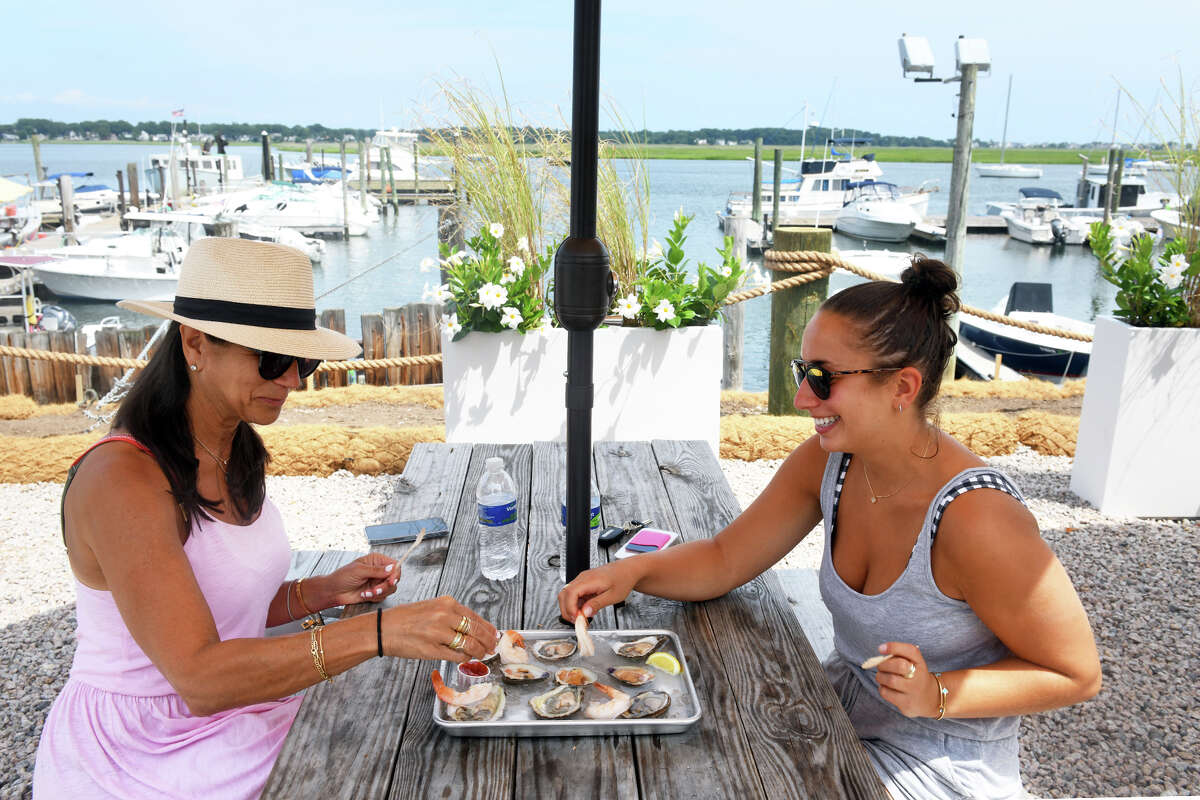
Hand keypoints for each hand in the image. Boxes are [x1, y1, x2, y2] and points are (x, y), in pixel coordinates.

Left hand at [319, 553, 399, 607]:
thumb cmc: (341, 577)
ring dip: (379, 593)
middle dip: (385, 586)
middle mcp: (379, 570)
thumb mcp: (359, 571)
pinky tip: (364, 594)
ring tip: (367, 592)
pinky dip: (374, 597)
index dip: (395, 574)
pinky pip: (383, 596)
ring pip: (390, 588)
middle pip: (394, 578)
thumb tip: (391, 568)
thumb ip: (376, 570)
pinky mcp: (375, 592)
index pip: (394, 565)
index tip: (391, 581)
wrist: (333, 592)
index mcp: (376, 560)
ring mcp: (377, 581)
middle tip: (375, 590)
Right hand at [382, 596, 498, 662]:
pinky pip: (456, 655)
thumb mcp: (431, 607)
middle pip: (476, 630)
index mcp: (446, 603)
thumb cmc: (405, 619)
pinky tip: (467, 658)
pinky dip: (465, 658)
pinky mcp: (432, 649)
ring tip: (483, 654)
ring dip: (479, 651)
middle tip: (493, 647)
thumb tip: (472, 627)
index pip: (475, 617)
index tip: (494, 634)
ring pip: (469, 644)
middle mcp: (445, 615)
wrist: (383, 629)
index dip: (487, 628)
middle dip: (488, 641)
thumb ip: (451, 615)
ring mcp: (439, 633)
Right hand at [558, 560, 638, 621]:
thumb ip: (597, 604)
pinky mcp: (585, 584)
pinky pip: (575, 594)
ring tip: (582, 617)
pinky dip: (577, 604)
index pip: (570, 593)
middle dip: (566, 610)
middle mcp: (583, 578)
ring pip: (567, 595)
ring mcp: (583, 580)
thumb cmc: (623, 579)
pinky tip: (586, 610)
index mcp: (589, 580)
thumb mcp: (613, 596)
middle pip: (564, 594)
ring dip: (571, 608)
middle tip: (576, 621)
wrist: (629, 570)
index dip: (570, 608)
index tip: (576, 618)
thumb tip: (585, 613)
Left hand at [872, 642, 940, 718]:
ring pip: (890, 680)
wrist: (931, 699)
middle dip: (883, 664)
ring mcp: (914, 692)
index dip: (894, 647)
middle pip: (899, 666)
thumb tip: (880, 651)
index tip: (880, 648)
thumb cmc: (915, 676)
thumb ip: (898, 655)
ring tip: (882, 677)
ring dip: (880, 676)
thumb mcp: (913, 663)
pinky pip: (886, 693)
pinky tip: (886, 687)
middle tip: (880, 666)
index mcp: (920, 663)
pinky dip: (882, 688)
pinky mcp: (907, 704)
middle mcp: (920, 677)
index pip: (911, 651)